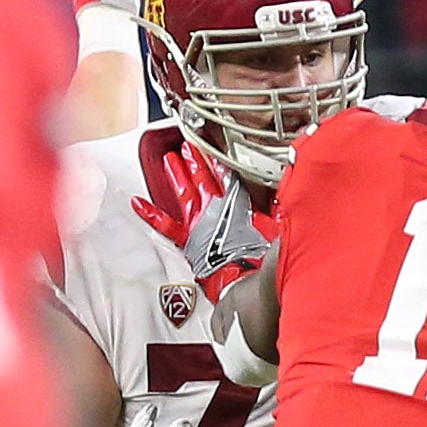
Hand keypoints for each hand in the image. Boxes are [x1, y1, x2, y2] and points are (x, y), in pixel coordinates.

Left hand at [134, 143, 276, 296]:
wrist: (244, 279)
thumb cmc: (262, 259)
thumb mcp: (277, 230)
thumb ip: (277, 214)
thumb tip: (290, 202)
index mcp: (237, 203)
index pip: (228, 175)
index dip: (222, 163)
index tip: (218, 151)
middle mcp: (215, 209)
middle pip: (203, 179)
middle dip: (196, 162)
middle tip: (189, 147)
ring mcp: (199, 222)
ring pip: (184, 192)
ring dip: (177, 175)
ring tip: (170, 159)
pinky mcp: (188, 239)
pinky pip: (165, 225)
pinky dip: (150, 213)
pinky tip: (136, 203)